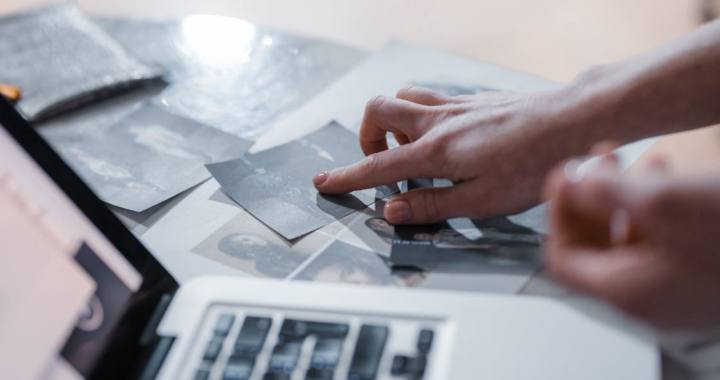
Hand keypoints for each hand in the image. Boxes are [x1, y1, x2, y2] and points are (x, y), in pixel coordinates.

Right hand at [313, 85, 595, 223]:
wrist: (574, 122)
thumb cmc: (534, 164)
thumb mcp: (483, 200)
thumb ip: (432, 205)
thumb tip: (392, 212)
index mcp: (436, 151)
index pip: (376, 166)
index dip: (346, 177)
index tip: (324, 183)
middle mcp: (439, 120)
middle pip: (378, 110)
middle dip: (366, 137)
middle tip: (380, 163)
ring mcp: (456, 105)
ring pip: (403, 96)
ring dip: (393, 121)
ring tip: (410, 151)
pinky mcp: (473, 99)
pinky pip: (431, 97)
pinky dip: (420, 115)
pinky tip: (444, 138)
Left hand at [544, 153, 719, 329]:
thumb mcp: (665, 201)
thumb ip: (604, 192)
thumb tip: (571, 184)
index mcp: (627, 291)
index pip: (563, 256)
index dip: (558, 212)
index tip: (565, 175)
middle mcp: (649, 298)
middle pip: (594, 247)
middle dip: (590, 198)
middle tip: (596, 160)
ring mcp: (679, 289)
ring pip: (631, 239)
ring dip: (622, 198)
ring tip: (633, 162)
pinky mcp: (704, 275)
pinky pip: (664, 242)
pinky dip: (656, 209)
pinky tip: (669, 175)